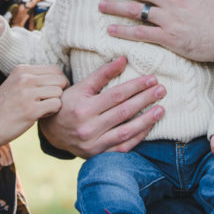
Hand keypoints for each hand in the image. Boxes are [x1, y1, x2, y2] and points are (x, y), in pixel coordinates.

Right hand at [0, 64, 68, 148]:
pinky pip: (56, 105)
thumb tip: (61, 78)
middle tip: (48, 102)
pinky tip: (40, 115)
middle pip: (60, 79)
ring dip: (55, 102)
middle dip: (59, 92)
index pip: (55, 69)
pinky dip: (52, 112)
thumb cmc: (2, 108)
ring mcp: (27, 93)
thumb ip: (33, 78)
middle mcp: (25, 78)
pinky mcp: (30, 110)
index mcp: (22, 70)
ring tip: (42, 109)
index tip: (51, 92)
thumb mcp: (15, 84)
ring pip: (59, 92)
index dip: (59, 82)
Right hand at [39, 56, 165, 158]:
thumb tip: (124, 59)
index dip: (136, 86)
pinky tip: (149, 126)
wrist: (52, 132)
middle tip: (161, 90)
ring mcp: (94, 144)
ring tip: (161, 109)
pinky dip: (138, 137)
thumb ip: (103, 74)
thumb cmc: (69, 104)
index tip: (152, 79)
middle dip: (145, 99)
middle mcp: (88, 127)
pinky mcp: (98, 155)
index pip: (116, 95)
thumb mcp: (81, 86)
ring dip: (146, 120)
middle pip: (124, 112)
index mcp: (83, 107)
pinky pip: (123, 147)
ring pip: (126, 131)